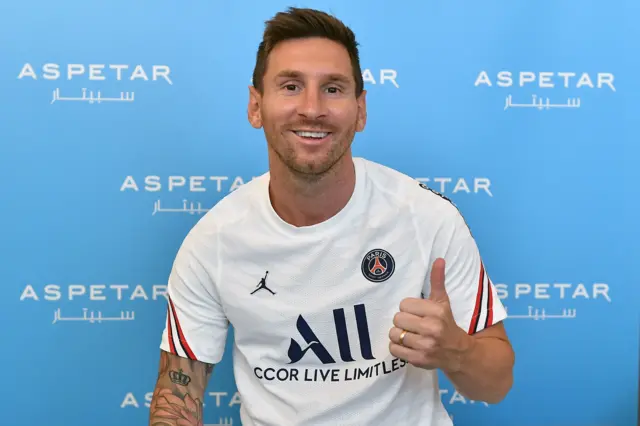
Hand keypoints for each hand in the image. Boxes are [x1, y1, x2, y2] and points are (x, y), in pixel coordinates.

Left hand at [389, 258, 470, 372]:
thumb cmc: (446, 323)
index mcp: (436, 311)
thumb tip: (439, 259)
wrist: (459, 352)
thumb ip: (437, 281)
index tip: (416, 313)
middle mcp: (432, 328)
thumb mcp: (443, 302)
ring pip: (394, 334)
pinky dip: (397, 347)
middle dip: (403, 321)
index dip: (408, 308)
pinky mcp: (419, 359)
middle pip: (397, 319)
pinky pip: (394, 349)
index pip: (404, 304)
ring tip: (409, 335)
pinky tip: (408, 345)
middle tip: (412, 324)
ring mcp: (425, 345)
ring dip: (398, 334)